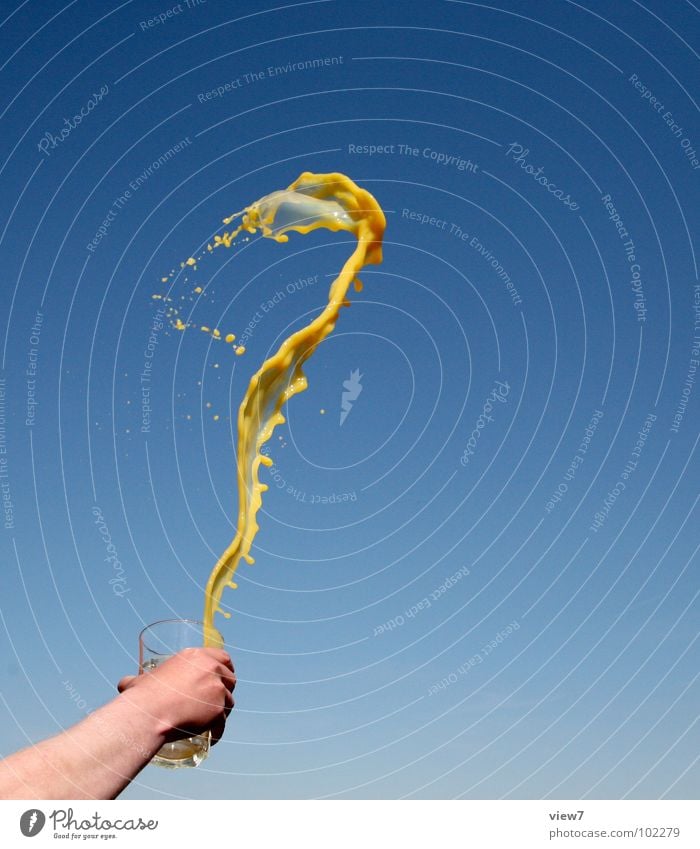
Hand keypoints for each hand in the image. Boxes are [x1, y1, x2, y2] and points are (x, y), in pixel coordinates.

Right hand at [118, 648, 235, 743]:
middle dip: (225, 690)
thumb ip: (136, 680)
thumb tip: (125, 683)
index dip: (224, 668)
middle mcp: (210, 668)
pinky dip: (217, 731)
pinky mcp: (219, 709)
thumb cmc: (142, 697)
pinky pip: (223, 723)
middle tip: (214, 701)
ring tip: (210, 721)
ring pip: (229, 700)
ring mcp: (217, 688)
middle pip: (230, 678)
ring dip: (222, 710)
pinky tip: (210, 737)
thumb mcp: (140, 681)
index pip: (222, 657)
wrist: (148, 714)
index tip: (221, 678)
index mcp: (195, 656)